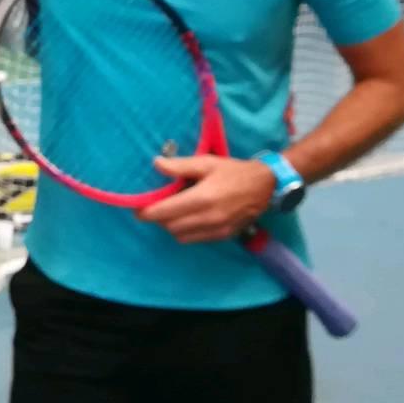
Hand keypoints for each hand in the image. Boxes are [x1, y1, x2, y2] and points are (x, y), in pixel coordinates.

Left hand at [137, 155, 277, 244]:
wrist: (265, 186)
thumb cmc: (233, 171)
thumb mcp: (206, 163)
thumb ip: (180, 166)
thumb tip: (156, 164)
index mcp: (201, 198)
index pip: (164, 213)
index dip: (147, 213)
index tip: (138, 209)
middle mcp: (208, 218)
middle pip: (169, 227)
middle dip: (159, 218)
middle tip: (156, 207)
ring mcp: (217, 230)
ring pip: (181, 236)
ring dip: (172, 226)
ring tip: (173, 212)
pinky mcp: (223, 236)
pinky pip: (195, 239)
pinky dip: (186, 232)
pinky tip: (189, 218)